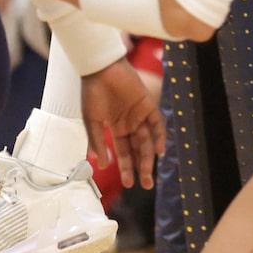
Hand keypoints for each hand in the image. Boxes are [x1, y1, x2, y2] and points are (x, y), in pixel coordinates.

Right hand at [82, 56, 164, 188]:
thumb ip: (98, 142)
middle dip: (141, 167)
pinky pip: (157, 123)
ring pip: (148, 140)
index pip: (124, 151)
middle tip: (144, 185)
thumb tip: (103, 166)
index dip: (126, 167)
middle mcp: (130, 122)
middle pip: (138, 149)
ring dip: (148, 157)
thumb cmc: (92, 92)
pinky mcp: (148, 104)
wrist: (100, 68)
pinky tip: (159, 151)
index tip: (128, 184)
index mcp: (116, 127)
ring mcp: (139, 114)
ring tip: (147, 174)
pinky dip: (160, 136)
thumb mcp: (92, 121)